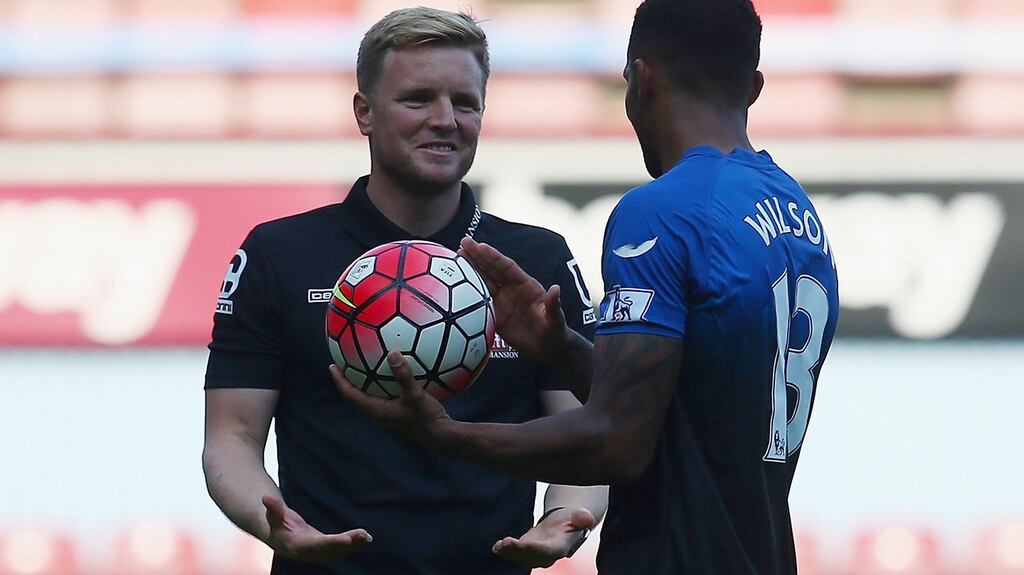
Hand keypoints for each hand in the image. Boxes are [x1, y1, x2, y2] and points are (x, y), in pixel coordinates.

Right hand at [262, 495, 370, 563]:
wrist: (280, 536)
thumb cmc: (277, 523)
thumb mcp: (274, 515)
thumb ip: (273, 509)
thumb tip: (265, 498)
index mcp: (296, 546)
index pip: (316, 545)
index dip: (331, 543)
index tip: (346, 540)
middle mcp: (309, 553)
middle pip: (330, 550)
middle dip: (347, 544)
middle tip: (362, 536)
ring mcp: (318, 554)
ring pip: (338, 552)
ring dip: (354, 545)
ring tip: (367, 537)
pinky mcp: (325, 551)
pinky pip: (341, 550)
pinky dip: (354, 545)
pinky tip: (367, 539)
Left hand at [329, 353, 450, 447]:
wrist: (442, 437)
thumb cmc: (427, 417)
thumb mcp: (416, 394)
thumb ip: (404, 375)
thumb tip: (393, 353)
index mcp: (377, 411)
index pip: (350, 395)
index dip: (339, 381)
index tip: (332, 365)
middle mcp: (379, 415)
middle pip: (356, 397)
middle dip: (348, 381)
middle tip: (343, 364)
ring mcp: (389, 417)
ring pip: (369, 399)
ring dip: (364, 385)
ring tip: (363, 368)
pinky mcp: (399, 416)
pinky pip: (383, 398)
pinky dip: (382, 387)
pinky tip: (393, 377)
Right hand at [459, 237, 569, 360]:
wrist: (548, 347)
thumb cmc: (555, 330)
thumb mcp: (555, 318)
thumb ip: (553, 305)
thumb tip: (556, 289)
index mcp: (526, 285)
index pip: (507, 267)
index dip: (494, 257)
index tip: (480, 246)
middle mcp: (511, 290)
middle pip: (492, 270)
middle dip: (478, 256)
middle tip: (463, 243)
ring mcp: (502, 302)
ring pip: (483, 282)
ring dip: (470, 271)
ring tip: (455, 258)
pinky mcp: (495, 315)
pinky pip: (479, 302)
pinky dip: (467, 295)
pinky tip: (454, 288)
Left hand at [493, 507, 595, 567]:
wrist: (564, 524)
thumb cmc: (572, 519)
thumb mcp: (578, 515)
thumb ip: (581, 517)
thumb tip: (588, 518)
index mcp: (560, 547)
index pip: (547, 550)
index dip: (536, 548)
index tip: (524, 543)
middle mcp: (547, 555)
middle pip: (531, 556)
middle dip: (518, 551)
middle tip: (507, 542)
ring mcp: (536, 554)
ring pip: (521, 557)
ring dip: (510, 552)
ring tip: (500, 545)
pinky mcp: (526, 550)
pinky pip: (515, 554)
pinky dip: (505, 552)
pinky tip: (496, 547)